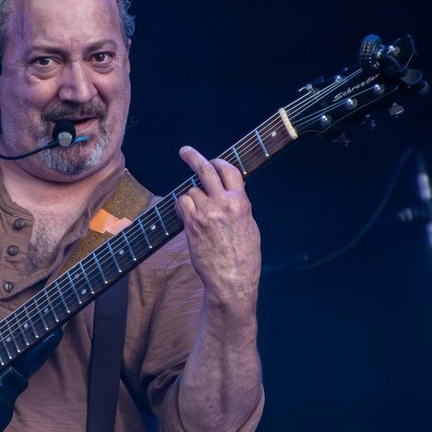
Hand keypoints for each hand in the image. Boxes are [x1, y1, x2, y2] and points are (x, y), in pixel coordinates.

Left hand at [175, 146, 260, 303]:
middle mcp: (224, 205)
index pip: (229, 170)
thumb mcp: (249, 226)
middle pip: (205, 170)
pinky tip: (186, 216)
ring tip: (197, 214)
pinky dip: (181, 206)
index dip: (218, 162)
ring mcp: (207, 214)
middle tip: (184, 151)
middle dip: (193, 157)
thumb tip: (229, 194)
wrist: (232, 281)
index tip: (211, 160)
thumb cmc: (243, 257)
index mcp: (241, 203)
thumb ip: (238, 207)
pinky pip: (181, 204)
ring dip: (191, 198)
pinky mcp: (192, 225)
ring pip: (191, 191)